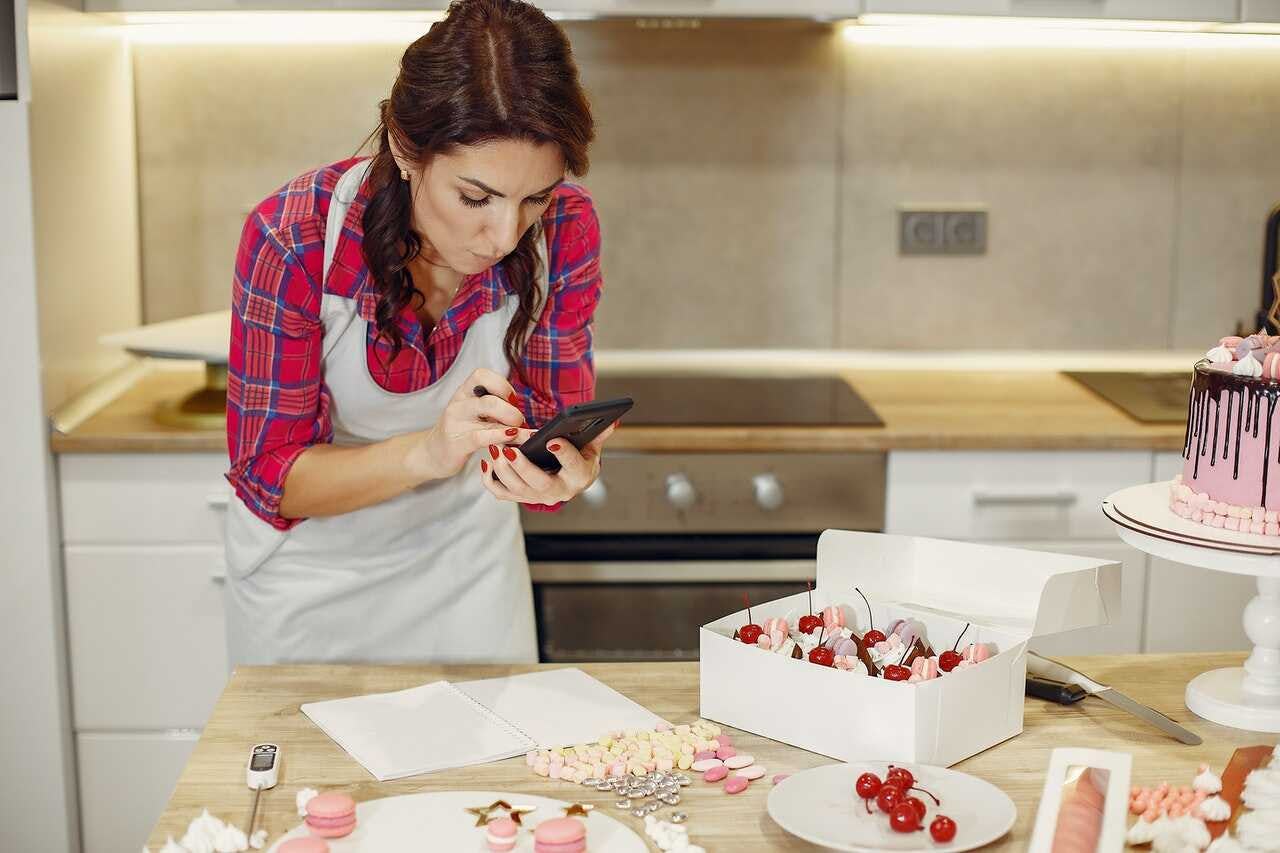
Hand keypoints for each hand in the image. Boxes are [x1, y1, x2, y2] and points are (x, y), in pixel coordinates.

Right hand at [410, 368, 532, 480]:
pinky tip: (510, 439)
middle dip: (511, 409)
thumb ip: (494, 407)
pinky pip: (482, 436)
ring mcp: (456, 422)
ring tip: (522, 432)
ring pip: (488, 410)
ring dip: (513, 423)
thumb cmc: (461, 432)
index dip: (503, 385)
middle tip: (518, 421)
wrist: (433, 454)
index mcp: (464, 393)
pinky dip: (500, 436)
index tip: (512, 402)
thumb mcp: (474, 414)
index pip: (482, 375)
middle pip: (490, 395)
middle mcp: (459, 403)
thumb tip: (523, 411)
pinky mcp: (457, 443)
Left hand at [482, 421, 617, 505]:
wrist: (567, 480)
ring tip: (495, 448)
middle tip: (509, 449)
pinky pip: (502, 493)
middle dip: (523, 467)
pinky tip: (487, 462)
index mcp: (579, 477)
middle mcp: (558, 492)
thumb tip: (613, 420)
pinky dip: (491, 480)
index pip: (573, 467)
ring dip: (503, 470)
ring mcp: (537, 497)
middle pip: (540, 484)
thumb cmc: (579, 459)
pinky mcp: (520, 497)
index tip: (553, 440)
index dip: (564, 454)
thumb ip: (598, 435)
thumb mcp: (591, 448)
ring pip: (517, 489)